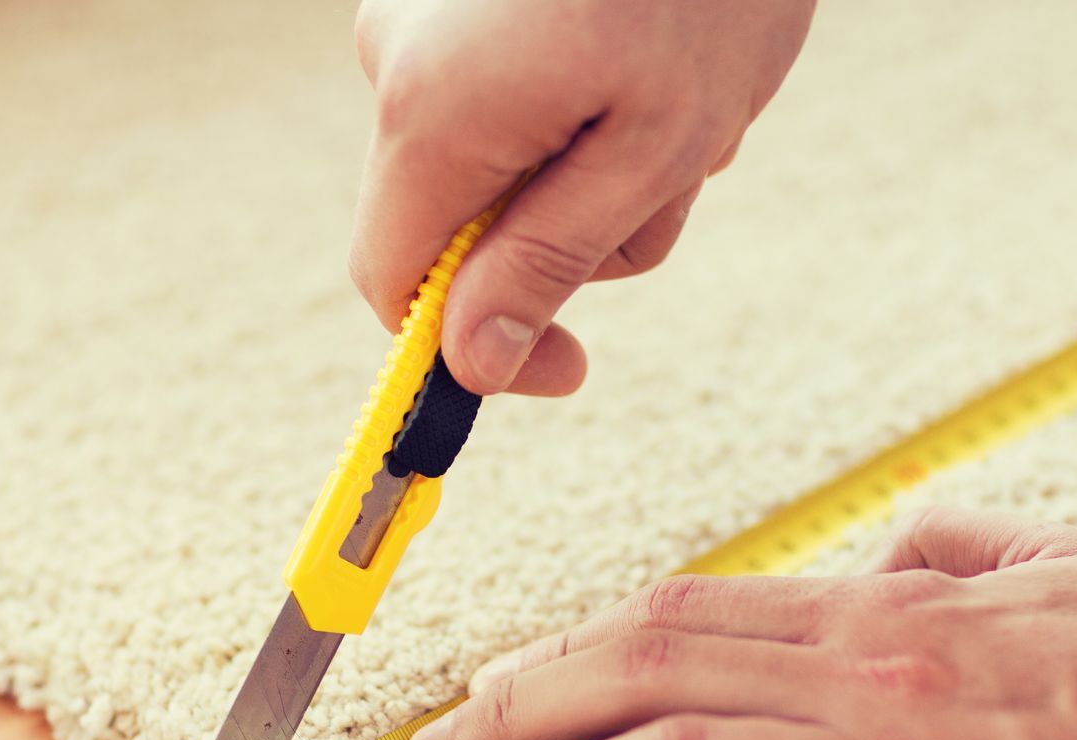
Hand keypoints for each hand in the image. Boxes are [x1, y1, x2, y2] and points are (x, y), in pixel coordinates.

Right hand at [350, 0, 814, 395]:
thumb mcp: (651, 148)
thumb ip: (547, 261)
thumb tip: (472, 364)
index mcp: (432, 112)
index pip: (393, 284)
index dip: (466, 346)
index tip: (564, 366)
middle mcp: (397, 57)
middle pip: (458, 223)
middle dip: (570, 231)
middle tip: (678, 173)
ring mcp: (421, 13)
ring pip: (498, 161)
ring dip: (597, 167)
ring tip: (682, 97)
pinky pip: (506, 95)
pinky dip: (586, 105)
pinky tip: (650, 55)